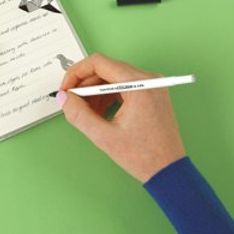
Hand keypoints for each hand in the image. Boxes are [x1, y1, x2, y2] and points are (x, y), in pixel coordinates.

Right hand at [57, 53, 185, 181]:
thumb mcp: (104, 136)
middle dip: (85, 84)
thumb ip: (79, 114)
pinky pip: (122, 86)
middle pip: (105, 68)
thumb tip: (64, 98)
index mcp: (139, 85)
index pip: (99, 62)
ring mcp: (151, 85)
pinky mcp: (150, 93)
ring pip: (112, 77)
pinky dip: (107, 96)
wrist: (168, 171)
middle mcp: (148, 79)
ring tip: (87, 112)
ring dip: (95, 92)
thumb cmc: (144, 156)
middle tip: (72, 101)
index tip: (66, 88)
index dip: (76, 73)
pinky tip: (100, 113)